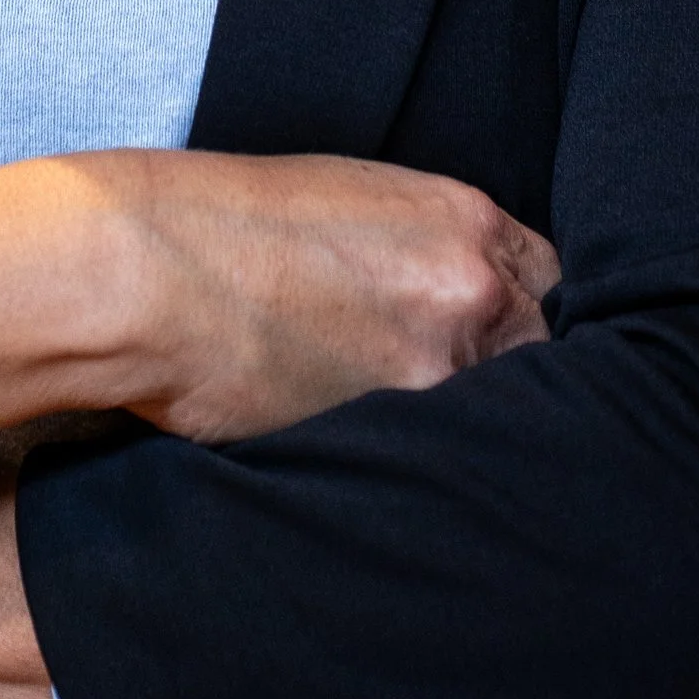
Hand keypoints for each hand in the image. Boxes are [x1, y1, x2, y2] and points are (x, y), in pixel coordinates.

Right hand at [0, 150, 557, 496]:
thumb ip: (425, 252)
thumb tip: (461, 310)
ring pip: (514, 426)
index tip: (524, 366)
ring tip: (458, 477)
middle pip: (555, 361)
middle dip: (530, 396)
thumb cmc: (219, 229)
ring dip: (489, 451)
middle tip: (497, 433)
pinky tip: (410, 493)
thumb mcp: (345, 205)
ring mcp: (442, 361)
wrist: (137, 268)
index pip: (561, 290)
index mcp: (464, 217)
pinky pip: (453, 471)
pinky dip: (440, 485)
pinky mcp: (395, 425)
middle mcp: (474, 286)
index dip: (543, 333)